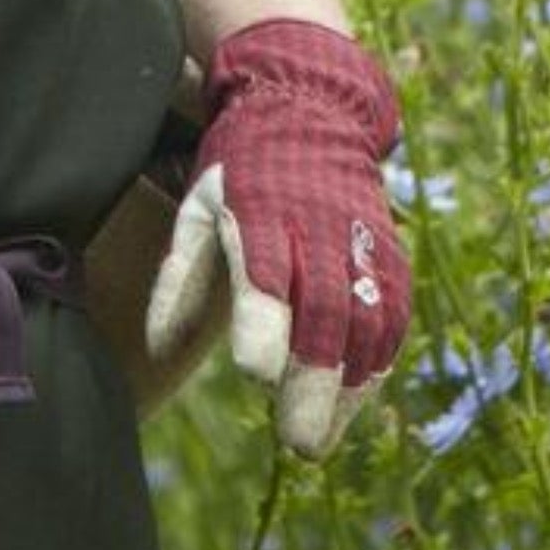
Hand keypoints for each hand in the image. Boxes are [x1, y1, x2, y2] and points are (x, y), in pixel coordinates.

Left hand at [142, 17, 408, 456]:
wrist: (310, 109)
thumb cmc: (239, 171)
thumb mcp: (197, 206)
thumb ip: (180, 277)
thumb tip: (156, 348)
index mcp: (261, 210)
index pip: (267, 272)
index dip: (266, 324)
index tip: (256, 377)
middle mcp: (317, 227)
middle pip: (325, 310)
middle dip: (314, 379)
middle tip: (298, 440)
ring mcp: (360, 242)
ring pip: (367, 321)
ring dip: (348, 386)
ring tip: (318, 438)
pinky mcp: (389, 255)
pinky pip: (393, 317)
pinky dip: (376, 364)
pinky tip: (353, 404)